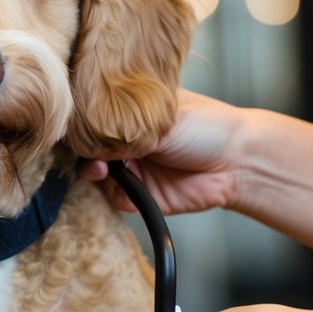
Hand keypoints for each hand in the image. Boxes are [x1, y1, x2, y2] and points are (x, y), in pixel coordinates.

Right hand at [79, 89, 243, 215]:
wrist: (237, 161)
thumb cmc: (206, 126)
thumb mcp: (159, 117)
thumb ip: (121, 126)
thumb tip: (87, 136)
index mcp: (129, 113)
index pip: (92, 117)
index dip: (81, 123)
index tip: (75, 126)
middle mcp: (127, 140)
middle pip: (88, 148)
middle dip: (84, 151)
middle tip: (91, 154)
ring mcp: (133, 168)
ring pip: (96, 175)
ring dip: (95, 173)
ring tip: (103, 169)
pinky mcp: (141, 195)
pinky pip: (116, 198)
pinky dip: (116, 194)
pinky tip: (122, 184)